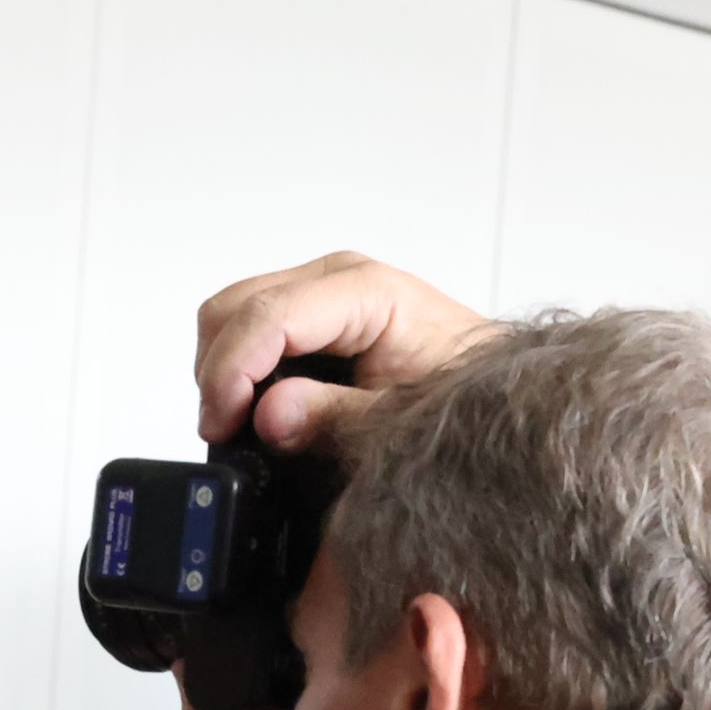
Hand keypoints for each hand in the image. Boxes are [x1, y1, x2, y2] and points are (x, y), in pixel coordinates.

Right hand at [194, 253, 495, 450]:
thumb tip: (268, 414)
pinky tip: (257, 406)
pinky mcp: (309, 311)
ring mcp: (319, 290)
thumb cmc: (458, 397)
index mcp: (365, 292)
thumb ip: (333, 417)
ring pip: (229, 315)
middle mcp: (335, 278)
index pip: (267, 316)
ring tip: (242, 423)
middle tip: (226, 431)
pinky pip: (247, 328)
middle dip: (218, 371)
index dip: (230, 372)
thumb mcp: (399, 420)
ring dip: (223, 371)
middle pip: (234, 308)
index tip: (221, 425)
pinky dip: (238, 369)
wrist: (492, 391)